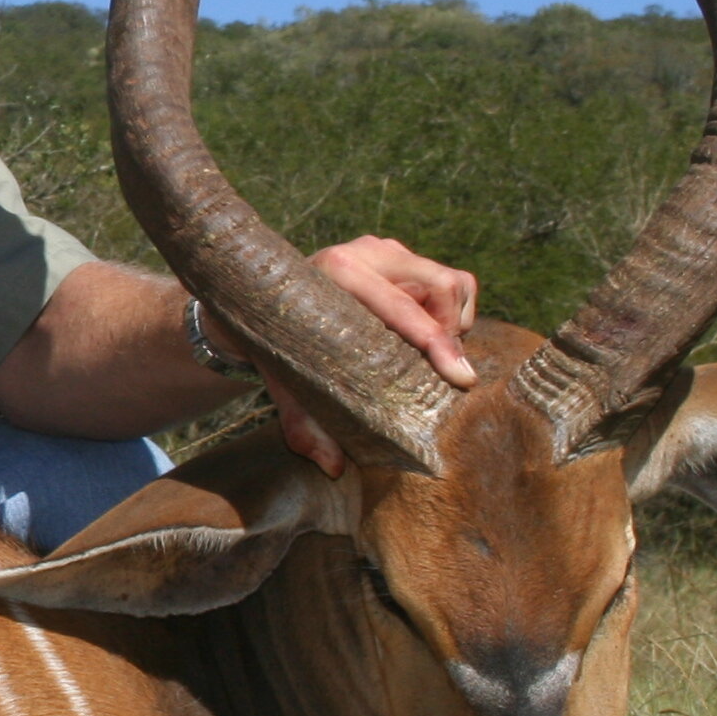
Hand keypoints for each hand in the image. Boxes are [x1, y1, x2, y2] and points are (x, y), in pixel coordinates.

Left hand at [242, 236, 479, 476]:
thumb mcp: (284, 383)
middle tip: (440, 373)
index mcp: (335, 275)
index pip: (403, 308)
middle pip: (442, 286)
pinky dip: (449, 312)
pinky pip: (448, 280)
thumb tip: (334, 467)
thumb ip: (304, 424)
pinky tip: (422, 336)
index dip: (437, 343)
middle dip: (450, 335)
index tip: (461, 378)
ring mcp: (382, 248)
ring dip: (452, 323)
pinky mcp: (395, 252)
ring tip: (427, 355)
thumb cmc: (274, 345)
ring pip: (452, 282)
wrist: (255, 298)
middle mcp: (362, 253)